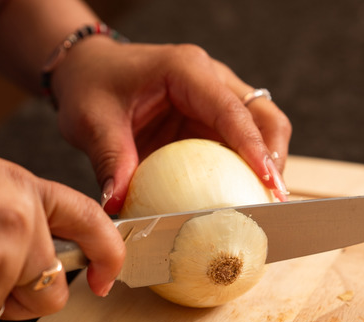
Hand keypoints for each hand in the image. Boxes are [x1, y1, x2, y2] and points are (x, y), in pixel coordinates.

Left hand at [52, 38, 291, 213]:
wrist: (88, 71)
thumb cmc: (91, 85)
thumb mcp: (92, 120)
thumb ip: (110, 160)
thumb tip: (117, 203)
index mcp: (186, 70)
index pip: (231, 110)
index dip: (254, 147)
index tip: (267, 182)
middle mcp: (210, 80)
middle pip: (264, 117)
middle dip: (275, 158)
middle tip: (273, 202)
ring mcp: (214, 101)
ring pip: (261, 131)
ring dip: (266, 168)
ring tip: (264, 207)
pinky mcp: (209, 122)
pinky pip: (238, 147)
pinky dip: (244, 173)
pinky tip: (240, 201)